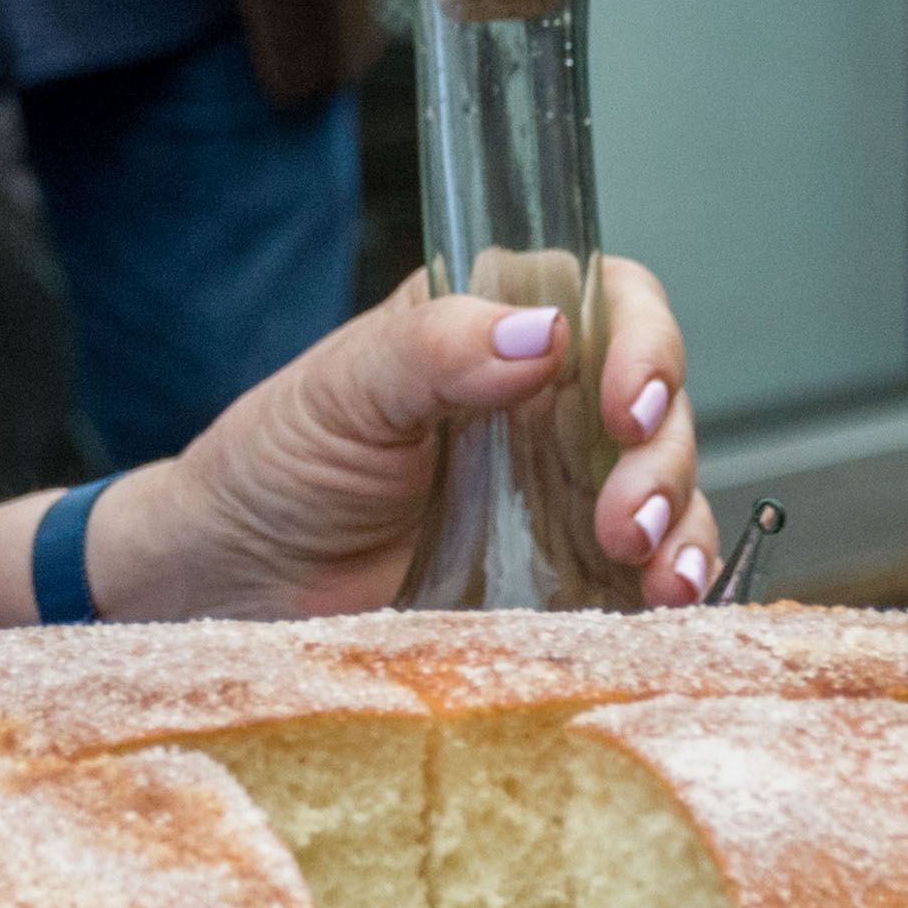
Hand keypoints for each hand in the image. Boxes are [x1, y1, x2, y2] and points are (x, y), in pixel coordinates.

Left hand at [99, 259, 718, 615]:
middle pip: (657, 403)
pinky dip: (670, 584)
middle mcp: (546, 406)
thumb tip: (543, 334)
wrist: (229, 586)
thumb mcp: (341, 391)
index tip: (625, 402)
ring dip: (678, 524)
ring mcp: (562, 493)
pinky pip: (644, 572)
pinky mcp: (562, 574)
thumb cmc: (274, 467)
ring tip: (650, 572)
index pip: (611, 301)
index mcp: (497, 332)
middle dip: (661, 456)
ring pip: (667, 487)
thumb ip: (433, 350)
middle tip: (622, 518)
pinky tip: (664, 606)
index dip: (641, 342)